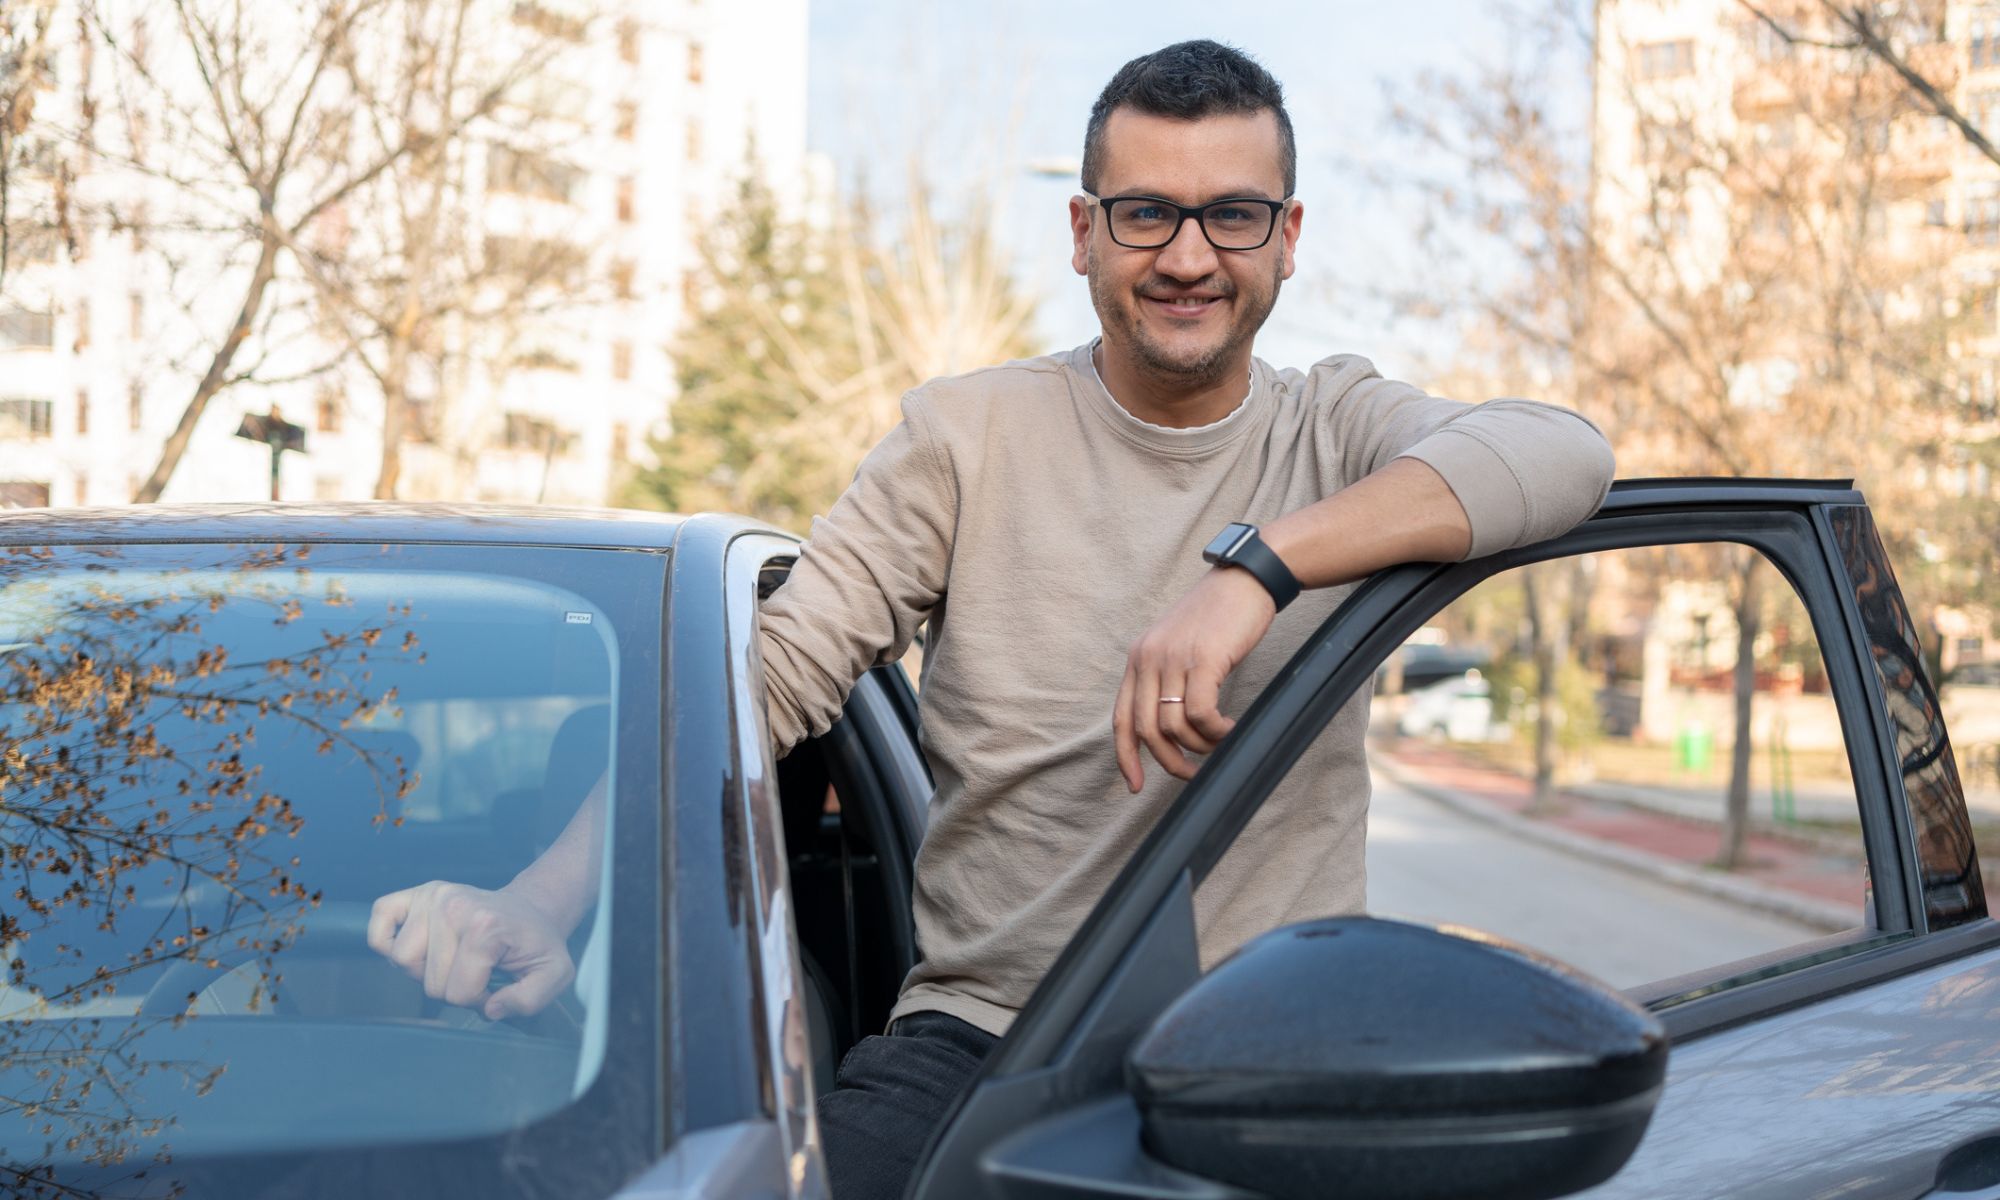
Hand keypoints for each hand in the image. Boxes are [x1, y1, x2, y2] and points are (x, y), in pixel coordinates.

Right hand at [367, 880, 575, 1019]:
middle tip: (476, 970)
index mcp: (485, 927)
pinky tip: (419, 945)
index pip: (457, 993)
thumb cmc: (536, 944)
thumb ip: (530, 999)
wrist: (529, 912)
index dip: (477, 999)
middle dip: (453, 987)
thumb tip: (490, 1008)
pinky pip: (379, 924)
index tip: (495, 983)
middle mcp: (453, 906)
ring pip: (402, 960)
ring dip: (425, 970)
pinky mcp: (414, 894)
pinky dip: (388, 941)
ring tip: (452, 958)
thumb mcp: (554, 974)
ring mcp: (431, 897)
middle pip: (429, 982)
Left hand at [1113, 566, 1275, 790]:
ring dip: (1200, 746)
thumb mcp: (1180, 647)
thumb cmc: (1219, 617)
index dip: (1125, 757)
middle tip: (1193, 775)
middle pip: (1146, 729)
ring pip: (1174, 726)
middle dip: (1169, 762)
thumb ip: (1168, 679)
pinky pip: (1201, 714)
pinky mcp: (1204, 659)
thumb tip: (1171, 728)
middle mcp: (1149, 658)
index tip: (1134, 786)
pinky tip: (1231, 729)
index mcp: (1138, 658)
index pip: (1120, 718)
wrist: (1245, 581)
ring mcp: (1174, 658)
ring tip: (1220, 743)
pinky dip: (1216, 732)